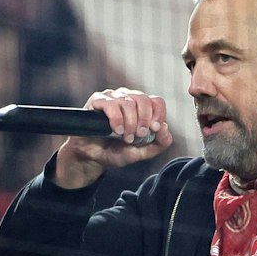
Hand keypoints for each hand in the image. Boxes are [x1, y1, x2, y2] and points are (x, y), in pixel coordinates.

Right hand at [52, 89, 173, 188]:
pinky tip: (116, 130)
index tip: (153, 130)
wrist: (91, 158)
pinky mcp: (96, 100)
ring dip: (130, 123)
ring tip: (125, 138)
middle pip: (144, 99)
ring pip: (128, 102)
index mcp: (140, 107)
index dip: (158, 115)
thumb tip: (165, 128)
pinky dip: (117, 119)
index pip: (156, 101)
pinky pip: (111, 104)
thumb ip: (158, 144)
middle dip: (144, 120)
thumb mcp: (140, 153)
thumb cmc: (115, 151)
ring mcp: (111, 97)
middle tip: (138, 136)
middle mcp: (127, 98)